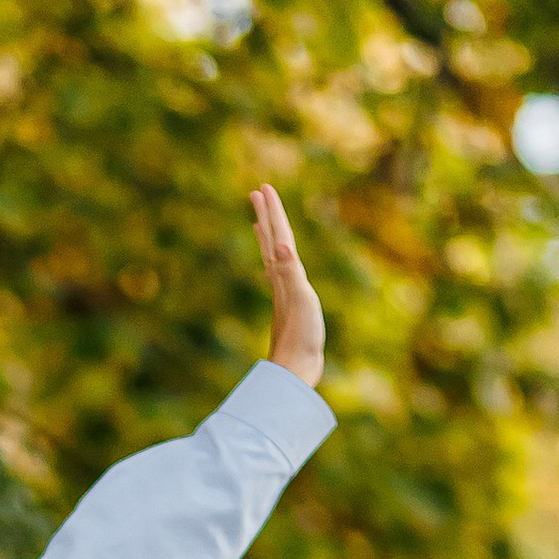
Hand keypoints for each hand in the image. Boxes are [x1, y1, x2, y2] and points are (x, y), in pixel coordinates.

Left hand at [252, 184, 323, 385]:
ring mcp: (282, 293)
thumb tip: (281, 246)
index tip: (263, 188)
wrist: (295, 370)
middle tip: (257, 193)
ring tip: (259, 223)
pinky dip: (275, 262)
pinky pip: (279, 275)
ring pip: (271, 256)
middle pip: (270, 241)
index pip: (278, 235)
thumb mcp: (301, 299)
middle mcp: (279, 279)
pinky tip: (274, 265)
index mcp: (284, 274)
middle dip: (265, 216)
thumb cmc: (301, 336)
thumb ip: (290, 271)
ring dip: (266, 237)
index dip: (272, 211)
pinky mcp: (288, 305)